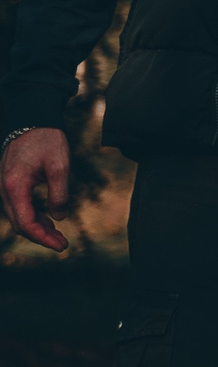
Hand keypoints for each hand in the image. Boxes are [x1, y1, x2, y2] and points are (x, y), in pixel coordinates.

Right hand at [2, 127, 72, 253]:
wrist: (30, 119)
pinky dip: (32, 215)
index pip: (26, 223)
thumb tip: (59, 217)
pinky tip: (49, 219)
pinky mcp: (9, 182)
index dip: (43, 238)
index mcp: (15, 186)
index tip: (62, 246)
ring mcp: (5, 186)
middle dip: (40, 237)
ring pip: (18, 216)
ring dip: (37, 227)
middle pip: (19, 223)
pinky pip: (18, 205)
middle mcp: (4, 189)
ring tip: (58, 234)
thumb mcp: (60, 166)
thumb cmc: (46, 140)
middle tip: (63, 244)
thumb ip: (59, 193)